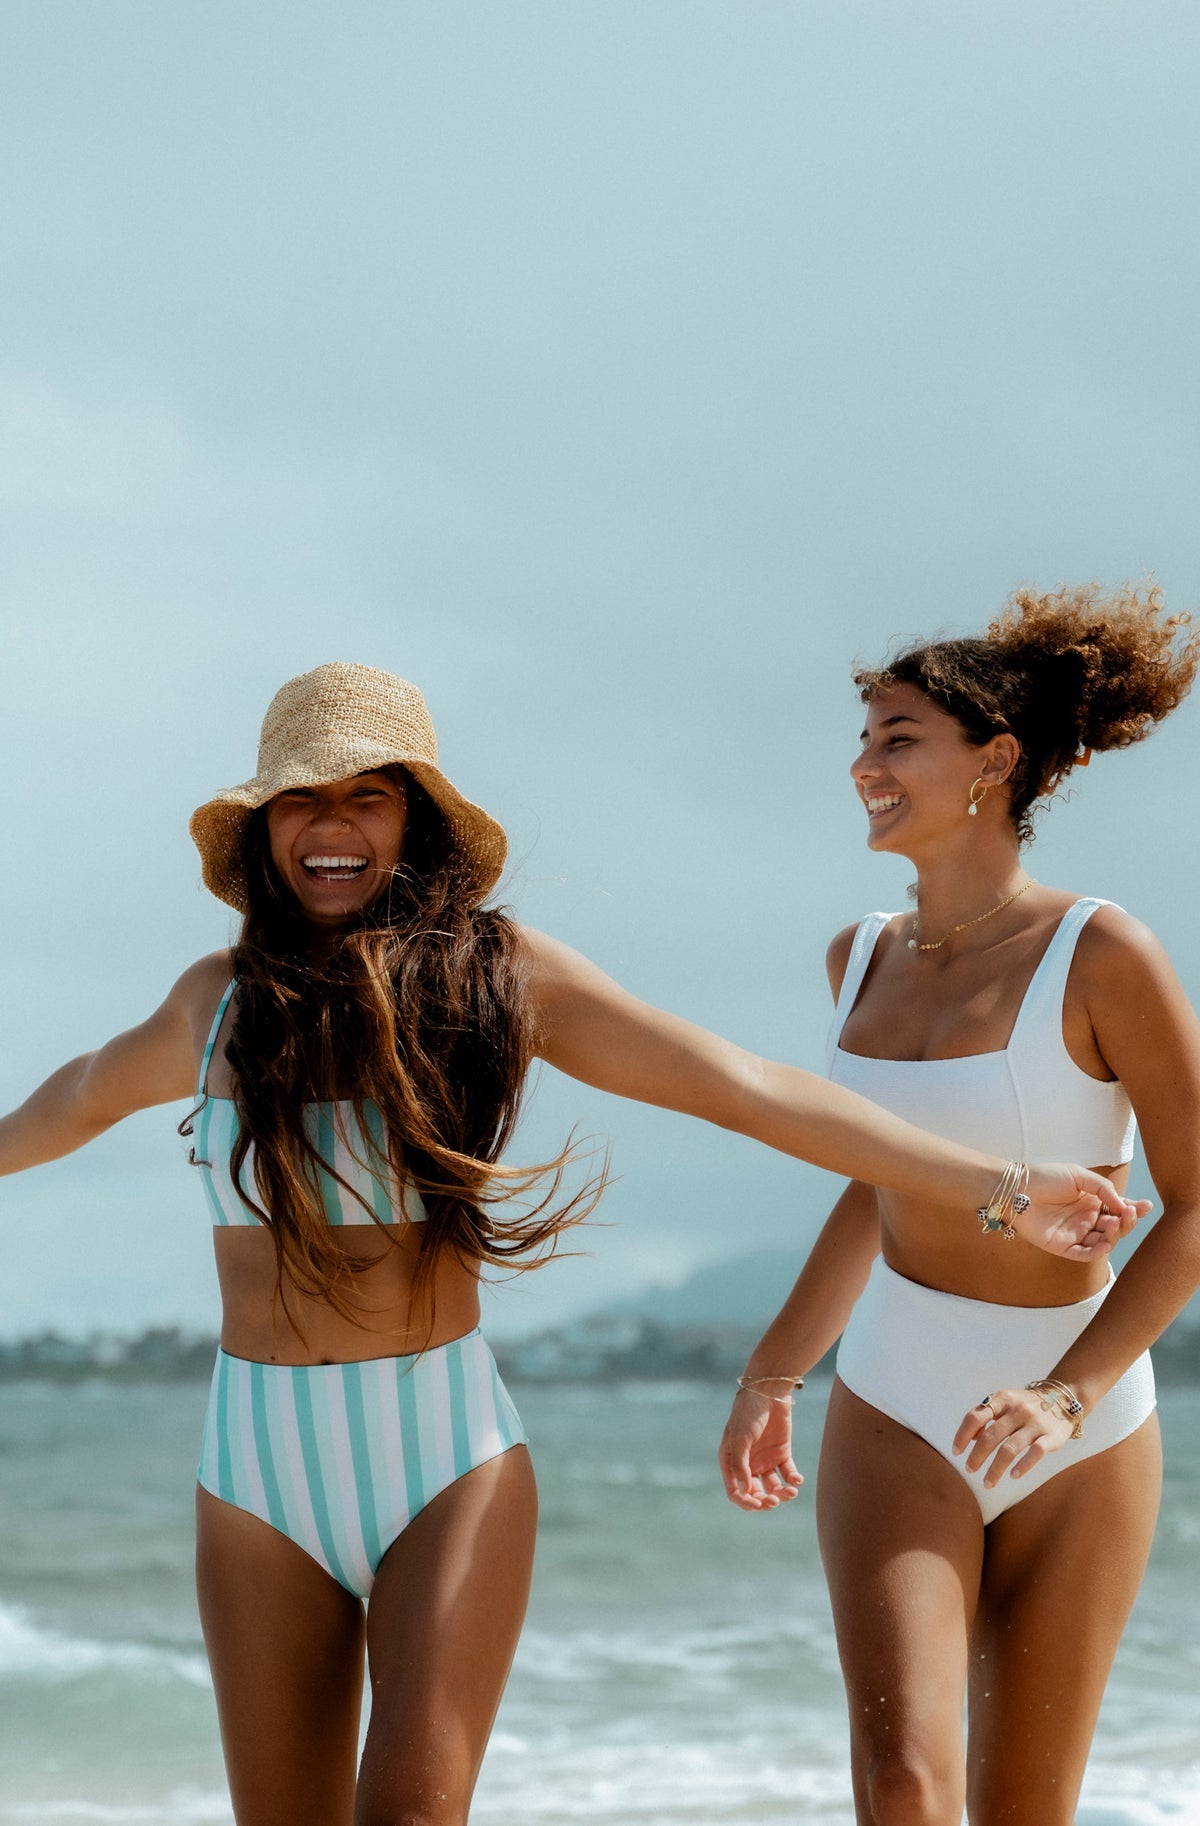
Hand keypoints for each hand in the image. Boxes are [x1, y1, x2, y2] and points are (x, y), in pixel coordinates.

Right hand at [718, 1389, 803, 1511]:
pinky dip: (793, 1480)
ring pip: (773, 1486)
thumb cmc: (748, 1414)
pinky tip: (797, 1480)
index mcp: (731, 1461)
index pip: (735, 1491)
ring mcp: (765, 1459)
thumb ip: (741, 1466)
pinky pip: (788, 1473)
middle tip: (775, 1501)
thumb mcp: (740, 1439)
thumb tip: (745, 1492)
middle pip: (755, 1493)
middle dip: (765, 1501)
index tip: (758, 1505)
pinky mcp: (782, 1453)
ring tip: (791, 1492)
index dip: (746, 1502)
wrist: (768, 1391)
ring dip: (782, 1493)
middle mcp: (748, 1463)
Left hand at [952, 1386, 1075, 1488]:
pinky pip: (1035, 1453)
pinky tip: (1013, 1475)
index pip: (975, 1417)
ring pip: (1009, 1449)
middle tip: (969, 1470)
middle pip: (990, 1437)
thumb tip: (969, 1438)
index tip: (956, 1452)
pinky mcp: (1052, 1436)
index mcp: (1002, 1399)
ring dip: (995, 1469)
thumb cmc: (1025, 1405)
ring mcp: (1035, 1423)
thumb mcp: (1004, 1402)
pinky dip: (1022, 1466)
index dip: (962, 1435)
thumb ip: (986, 1416)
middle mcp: (1017, 1410)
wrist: (1062, 1399)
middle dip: (976, 1457)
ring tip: (987, 1483)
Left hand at [1015, 1163, 1148, 1258]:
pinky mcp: (1063, 1247)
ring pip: (1103, 1241)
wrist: (1015, 1188)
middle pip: (1114, 1226)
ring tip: (1115, 1221)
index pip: (1118, 1209)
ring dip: (1114, 1234)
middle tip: (1131, 1213)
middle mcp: (1086, 1219)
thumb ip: (1102, 1188)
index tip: (1146, 1206)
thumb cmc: (1044, 1178)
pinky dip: (1098, 1251)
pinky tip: (1106, 1242)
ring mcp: (1075, 1233)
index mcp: (1091, 1202)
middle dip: (1126, 1221)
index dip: (1133, 1209)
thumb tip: (1122, 1204)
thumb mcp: (1078, 1176)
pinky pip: (1085, 1254)